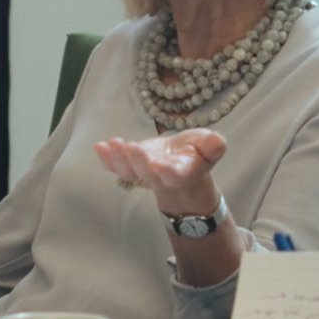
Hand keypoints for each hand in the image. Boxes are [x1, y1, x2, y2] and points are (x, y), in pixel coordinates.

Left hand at [92, 129, 226, 214]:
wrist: (179, 162)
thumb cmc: (196, 153)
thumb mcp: (210, 146)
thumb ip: (214, 146)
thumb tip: (218, 141)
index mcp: (182, 173)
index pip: (175, 175)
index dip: (167, 171)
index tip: (160, 165)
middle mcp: (160, 177)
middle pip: (147, 174)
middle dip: (139, 162)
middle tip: (132, 148)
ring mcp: (142, 174)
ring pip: (129, 172)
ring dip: (119, 160)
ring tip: (114, 144)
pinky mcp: (130, 167)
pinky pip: (115, 167)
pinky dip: (106, 159)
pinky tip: (99, 146)